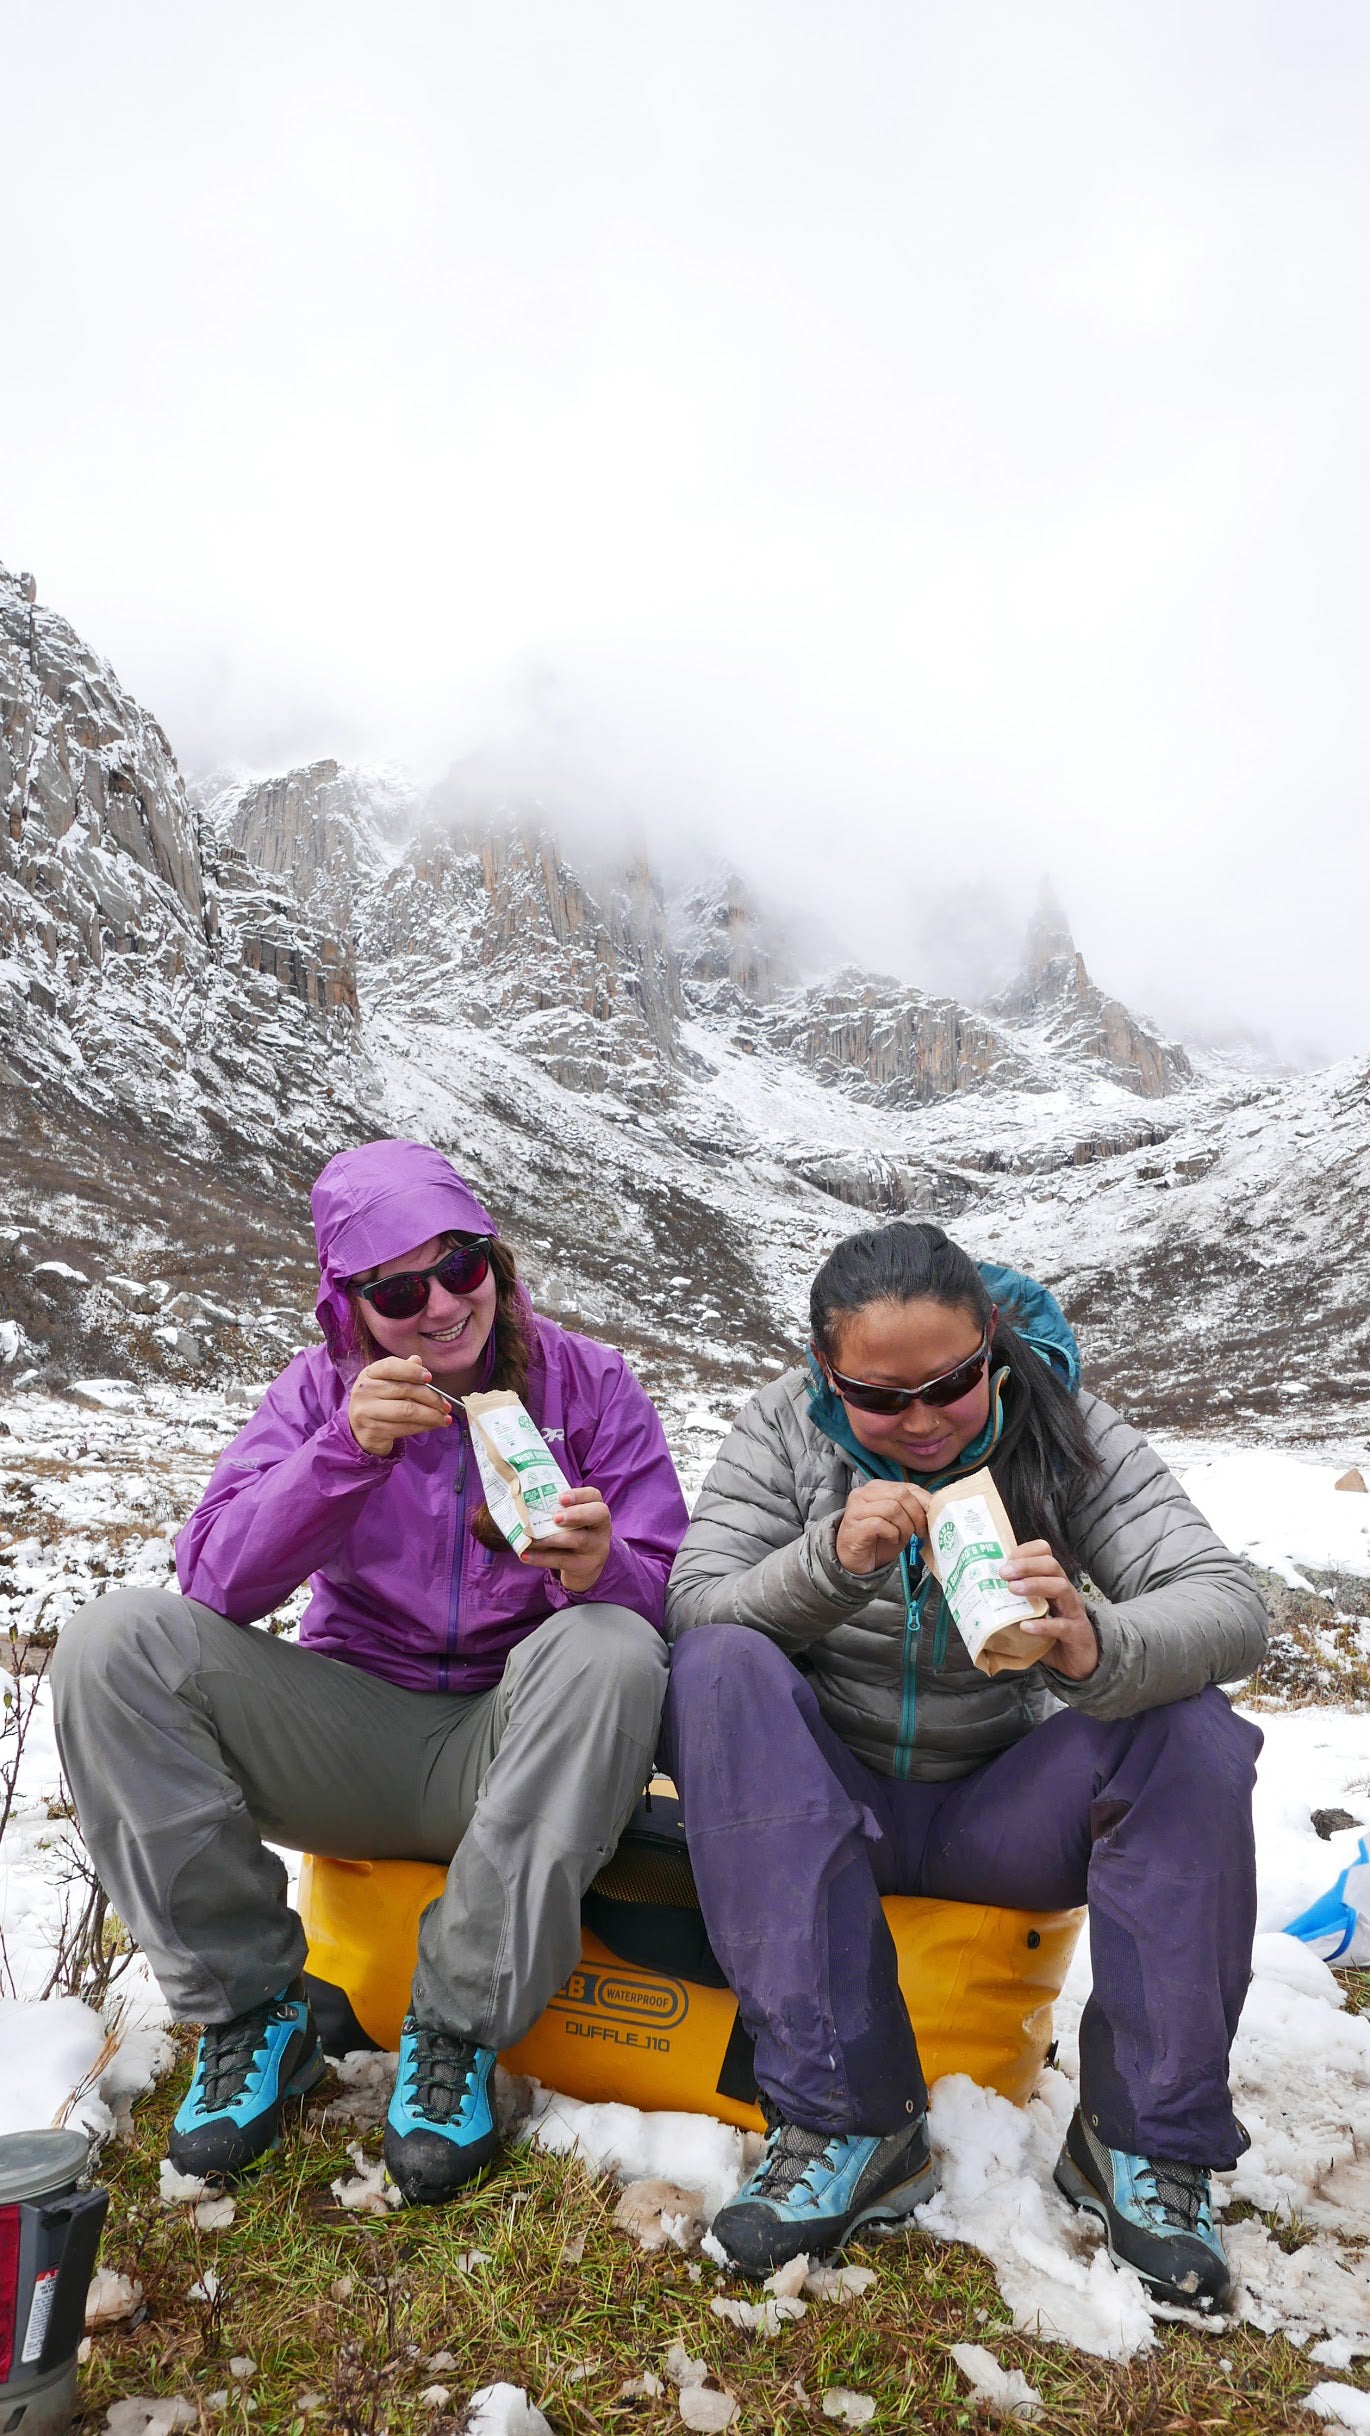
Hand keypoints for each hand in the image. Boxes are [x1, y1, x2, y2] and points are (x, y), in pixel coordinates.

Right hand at [348, 1356, 453, 1457]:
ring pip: (407, 1411)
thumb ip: (403, 1371)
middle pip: (404, 1390)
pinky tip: (432, 1425)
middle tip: (446, 1405)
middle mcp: (364, 1391)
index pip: (390, 1366)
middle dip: (431, 1398)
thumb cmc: (380, 1401)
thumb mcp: (387, 1382)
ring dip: (431, 1415)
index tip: (430, 1377)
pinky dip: (423, 1427)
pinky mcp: (373, 1432)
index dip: (411, 1371)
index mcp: (369, 1374)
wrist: (360, 1430)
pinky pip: (405, 1428)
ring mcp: (366, 1412)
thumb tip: (418, 1360)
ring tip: (445, 1418)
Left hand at [517, 1484, 612, 1594]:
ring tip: (532, 1538)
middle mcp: (601, 1527)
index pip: (595, 1495)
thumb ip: (557, 1511)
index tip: (561, 1498)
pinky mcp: (583, 1565)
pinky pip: (562, 1560)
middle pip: (598, 1514)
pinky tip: (525, 1555)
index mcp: (597, 1510)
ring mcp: (595, 1547)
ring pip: (578, 1539)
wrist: (587, 1567)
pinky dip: (541, 1558)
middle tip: (556, 1517)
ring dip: (552, 1538)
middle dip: (576, 1514)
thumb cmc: (574, 1534)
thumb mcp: (573, 1521)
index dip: (579, 1494)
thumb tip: (524, 1503)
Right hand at [835, 1480, 930, 1576]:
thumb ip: (912, 1510)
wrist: (855, 1561)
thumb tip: (935, 1507)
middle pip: (901, 1494)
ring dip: (905, 1526)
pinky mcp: (854, 1525)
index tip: (932, 1518)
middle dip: (916, 1515)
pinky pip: (880, 1524)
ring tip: (903, 1537)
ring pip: (892, 1508)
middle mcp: (864, 1493)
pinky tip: (892, 1540)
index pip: (908, 1487)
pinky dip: (893, 1534)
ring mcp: (857, 1508)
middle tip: (919, 1532)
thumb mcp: (900, 1522)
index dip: (925, 1502)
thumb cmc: (878, 1540)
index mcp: (878, 1488)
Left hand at [1003, 1541, 1098, 1679]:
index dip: (1025, 1552)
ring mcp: (1073, 1611)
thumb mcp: (1034, 1613)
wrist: (1081, 1660)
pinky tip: (1025, 1626)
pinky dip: (1043, 1625)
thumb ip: (1014, 1604)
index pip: (1045, 1554)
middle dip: (1026, 1565)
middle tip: (1003, 1573)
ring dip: (1035, 1585)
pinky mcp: (1076, 1633)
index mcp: (1053, 1582)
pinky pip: (1062, 1626)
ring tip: (1013, 1589)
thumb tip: (979, 1600)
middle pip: (1052, 1565)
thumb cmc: (1054, 1633)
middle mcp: (1065, 1591)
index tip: (1004, 1560)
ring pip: (1060, 1588)